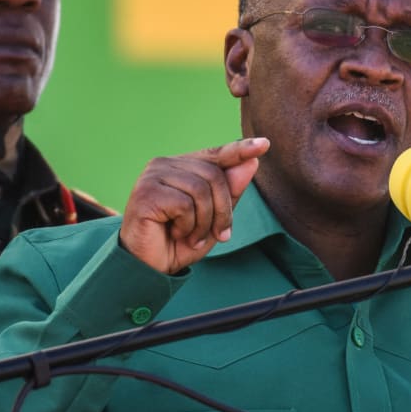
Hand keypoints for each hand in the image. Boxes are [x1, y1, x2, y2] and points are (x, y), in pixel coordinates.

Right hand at [119, 137, 269, 272]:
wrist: (148, 268)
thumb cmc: (179, 241)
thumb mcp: (214, 218)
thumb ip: (230, 192)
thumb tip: (251, 163)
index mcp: (182, 167)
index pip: (217, 154)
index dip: (241, 150)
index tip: (265, 144)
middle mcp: (165, 164)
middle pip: (215, 175)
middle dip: (223, 210)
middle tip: (218, 234)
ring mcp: (153, 176)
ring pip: (201, 190)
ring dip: (205, 222)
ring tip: (192, 236)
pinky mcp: (146, 192)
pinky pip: (184, 204)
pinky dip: (188, 226)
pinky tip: (176, 233)